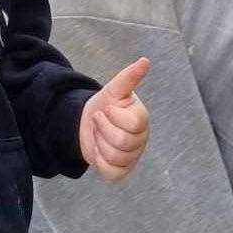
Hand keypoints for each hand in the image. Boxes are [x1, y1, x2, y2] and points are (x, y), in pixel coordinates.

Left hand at [79, 57, 149, 181]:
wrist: (87, 124)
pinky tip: (98, 150)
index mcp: (141, 120)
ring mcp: (132, 157)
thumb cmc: (105, 106)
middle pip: (123, 142)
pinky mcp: (121, 171)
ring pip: (116, 157)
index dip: (113, 116)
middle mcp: (140, 140)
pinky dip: (99, 161)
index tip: (106, 109)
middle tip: (98, 121)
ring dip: (99, 143)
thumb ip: (129, 77)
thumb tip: (145, 61)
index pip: (133, 124)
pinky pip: (112, 172)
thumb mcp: (114, 90)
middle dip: (102, 129)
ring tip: (98, 134)